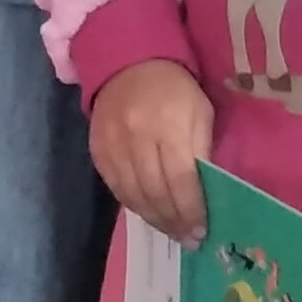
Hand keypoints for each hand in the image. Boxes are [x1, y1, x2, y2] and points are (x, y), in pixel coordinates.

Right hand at [89, 58, 214, 242]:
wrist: (129, 63)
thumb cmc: (175, 89)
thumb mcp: (200, 112)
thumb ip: (200, 150)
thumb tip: (203, 192)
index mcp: (169, 126)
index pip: (180, 179)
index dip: (191, 209)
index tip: (201, 230)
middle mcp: (137, 138)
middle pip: (155, 192)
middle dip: (174, 221)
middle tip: (188, 239)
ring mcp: (113, 145)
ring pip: (133, 195)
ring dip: (154, 219)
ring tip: (171, 230)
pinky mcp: (97, 150)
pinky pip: (115, 188)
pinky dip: (133, 205)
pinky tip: (148, 212)